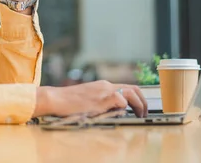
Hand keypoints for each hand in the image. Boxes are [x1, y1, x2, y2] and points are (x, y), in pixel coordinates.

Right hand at [33, 81, 148, 117]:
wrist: (56, 98)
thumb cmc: (68, 103)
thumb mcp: (89, 100)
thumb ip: (102, 103)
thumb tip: (115, 111)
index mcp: (103, 86)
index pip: (127, 88)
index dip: (137, 98)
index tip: (140, 108)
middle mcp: (106, 86)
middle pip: (133, 88)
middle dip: (143, 101)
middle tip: (144, 113)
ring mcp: (104, 91)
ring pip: (130, 92)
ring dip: (139, 104)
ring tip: (140, 115)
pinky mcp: (100, 98)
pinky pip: (120, 100)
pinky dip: (124, 107)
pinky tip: (122, 113)